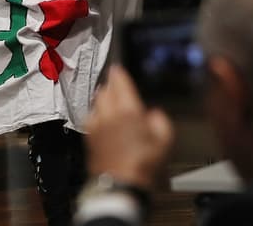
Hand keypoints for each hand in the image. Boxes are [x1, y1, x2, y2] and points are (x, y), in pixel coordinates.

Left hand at [85, 65, 174, 189]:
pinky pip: (90, 116)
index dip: (119, 73)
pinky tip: (101, 117)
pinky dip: (96, 112)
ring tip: (109, 99)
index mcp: (129, 111)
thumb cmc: (143, 164)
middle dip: (111, 85)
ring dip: (103, 97)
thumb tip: (154, 114)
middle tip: (116, 84)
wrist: (120, 184)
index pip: (120, 82)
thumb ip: (161, 122)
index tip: (118, 68)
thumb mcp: (164, 143)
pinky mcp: (88, 135)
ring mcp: (96, 124)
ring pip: (96, 101)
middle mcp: (109, 113)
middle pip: (106, 90)